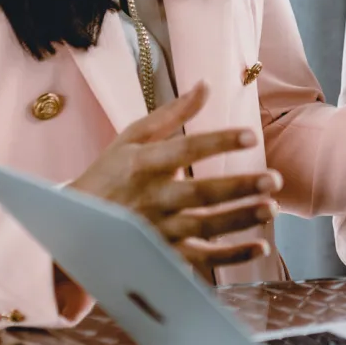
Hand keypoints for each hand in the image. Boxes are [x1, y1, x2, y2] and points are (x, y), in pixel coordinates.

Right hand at [69, 83, 278, 276]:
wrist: (72, 228)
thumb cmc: (108, 174)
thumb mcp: (132, 138)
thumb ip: (172, 114)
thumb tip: (206, 84)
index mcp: (143, 164)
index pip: (185, 150)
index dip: (218, 142)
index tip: (251, 136)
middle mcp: (151, 199)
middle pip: (200, 194)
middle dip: (238, 187)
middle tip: (274, 179)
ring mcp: (157, 232)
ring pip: (204, 228)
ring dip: (240, 220)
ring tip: (271, 208)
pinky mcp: (162, 257)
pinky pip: (200, 260)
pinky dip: (230, 257)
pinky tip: (260, 246)